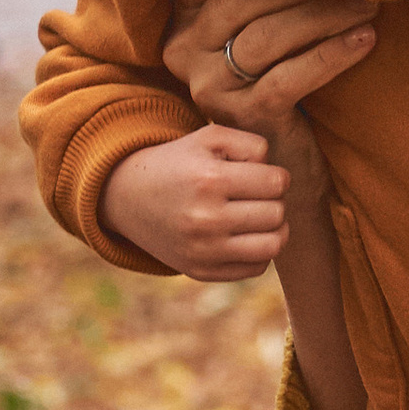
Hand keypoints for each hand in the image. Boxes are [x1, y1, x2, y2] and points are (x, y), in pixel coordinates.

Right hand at [105, 128, 288, 280]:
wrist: (128, 197)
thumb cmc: (179, 163)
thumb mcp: (210, 137)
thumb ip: (252, 144)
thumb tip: (280, 180)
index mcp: (209, 180)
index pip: (276, 183)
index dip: (276, 176)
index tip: (260, 175)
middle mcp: (206, 219)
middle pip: (277, 214)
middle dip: (274, 201)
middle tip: (256, 196)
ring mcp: (203, 251)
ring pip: (274, 246)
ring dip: (275, 229)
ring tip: (260, 216)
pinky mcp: (201, 272)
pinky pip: (256, 268)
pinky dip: (259, 252)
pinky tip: (245, 235)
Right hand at [165, 0, 377, 141]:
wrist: (288, 164)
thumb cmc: (287, 86)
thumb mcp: (272, 34)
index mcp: (187, 21)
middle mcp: (185, 52)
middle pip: (242, 0)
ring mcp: (210, 88)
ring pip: (267, 37)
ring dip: (325, 16)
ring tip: (369, 5)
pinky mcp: (242, 119)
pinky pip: (288, 78)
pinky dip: (332, 55)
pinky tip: (366, 40)